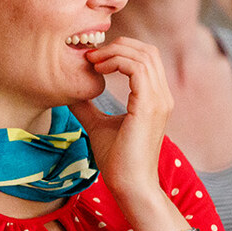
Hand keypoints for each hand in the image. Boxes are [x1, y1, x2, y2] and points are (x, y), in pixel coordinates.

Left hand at [68, 37, 172, 200]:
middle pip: (146, 51)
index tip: (92, 58)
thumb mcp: (97, 124)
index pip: (144, 58)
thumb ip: (88, 105)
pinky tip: (99, 71)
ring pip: (143, 55)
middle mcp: (161, 96)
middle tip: (91, 55)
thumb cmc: (117, 159)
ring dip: (114, 53)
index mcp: (154, 98)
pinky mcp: (150, 106)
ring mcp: (159, 100)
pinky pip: (138, 68)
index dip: (119, 51)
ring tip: (92, 61)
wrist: (129, 185)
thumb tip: (70, 91)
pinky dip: (117, 62)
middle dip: (117, 46)